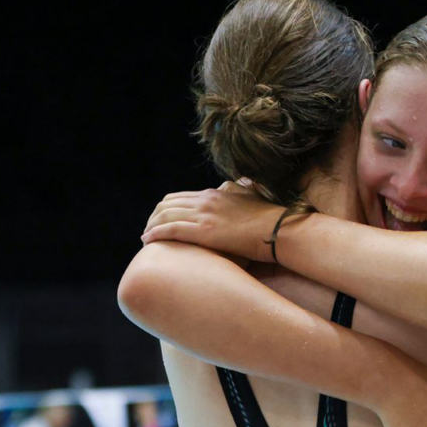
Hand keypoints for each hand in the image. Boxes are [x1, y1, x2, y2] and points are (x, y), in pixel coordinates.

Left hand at [140, 185, 283, 261]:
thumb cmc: (271, 219)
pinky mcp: (205, 232)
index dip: (165, 209)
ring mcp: (205, 215)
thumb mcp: (254, 199)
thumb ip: (242, 191)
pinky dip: (156, 234)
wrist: (280, 229)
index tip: (160, 220)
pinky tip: (148, 241)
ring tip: (146, 238)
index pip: (180, 197)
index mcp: (216, 194)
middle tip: (149, 231)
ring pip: (165, 216)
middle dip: (154, 217)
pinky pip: (171, 230)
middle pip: (167, 204)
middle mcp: (206, 201)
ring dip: (151, 226)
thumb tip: (240, 186)